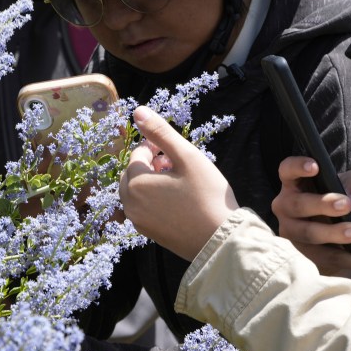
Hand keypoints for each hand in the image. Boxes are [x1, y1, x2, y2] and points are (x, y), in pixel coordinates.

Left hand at [120, 106, 239, 261]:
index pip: (138, 155)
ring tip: (179, 179)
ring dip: (152, 181)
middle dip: (150, 164)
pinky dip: (155, 198)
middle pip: (132, 174)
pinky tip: (179, 199)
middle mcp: (130, 205)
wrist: (221, 240)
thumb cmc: (207, 195)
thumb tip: (137, 111)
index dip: (156, 147)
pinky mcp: (149, 234)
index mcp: (135, 184)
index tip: (175, 149)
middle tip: (176, 163)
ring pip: (137, 192)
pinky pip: (144, 208)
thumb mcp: (187, 157)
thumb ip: (161, 132)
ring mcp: (138, 222)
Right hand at [271, 156, 350, 277]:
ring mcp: (293, 236)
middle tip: (345, 205)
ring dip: (334, 234)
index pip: (287, 170)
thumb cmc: (339, 202)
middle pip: (298, 205)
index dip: (297, 166)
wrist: (339, 236)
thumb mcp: (350, 186)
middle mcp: (286, 209)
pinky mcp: (307, 258)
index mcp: (293, 185)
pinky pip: (331, 260)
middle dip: (322, 205)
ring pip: (310, 235)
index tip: (315, 166)